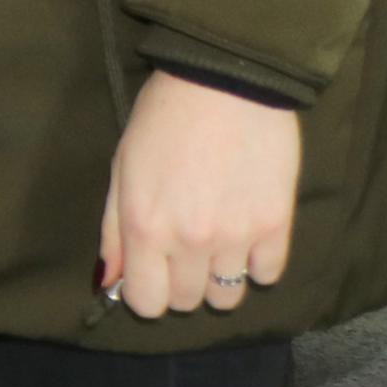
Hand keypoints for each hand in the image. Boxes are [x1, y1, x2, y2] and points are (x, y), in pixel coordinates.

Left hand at [99, 71, 301, 320]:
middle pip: (187, 302)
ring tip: (216, 242)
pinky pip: (268, 275)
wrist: (225, 82)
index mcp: (145, 227)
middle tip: (182, 248)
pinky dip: (256, 263)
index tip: (150, 272)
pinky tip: (246, 234)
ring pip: (228, 298)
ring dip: (218, 277)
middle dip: (180, 282)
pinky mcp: (276, 226)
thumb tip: (110, 282)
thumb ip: (114, 230)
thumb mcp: (122, 168)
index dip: (145, 292)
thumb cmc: (162, 118)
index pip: (147, 304)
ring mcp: (236, 237)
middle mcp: (190, 242)